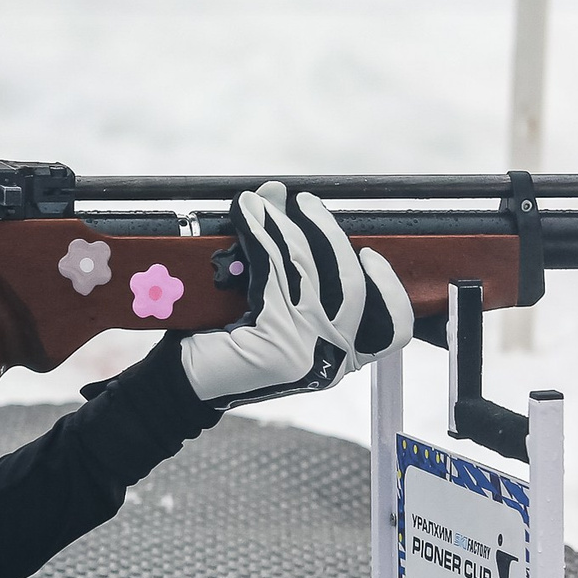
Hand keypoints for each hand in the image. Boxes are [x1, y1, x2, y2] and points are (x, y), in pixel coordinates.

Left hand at [179, 183, 412, 410]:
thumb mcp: (273, 306)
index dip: (388, 288)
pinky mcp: (276, 345)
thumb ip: (290, 264)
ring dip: (285, 226)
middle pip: (352, 287)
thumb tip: (280, 194)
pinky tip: (246, 214)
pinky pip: (273, 274)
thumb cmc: (229, 345)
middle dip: (328, 234)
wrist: (186, 383)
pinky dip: (259, 235)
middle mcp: (332, 361)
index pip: (391, 330)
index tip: (369, 253)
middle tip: (306, 202)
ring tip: (264, 201)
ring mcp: (307, 354)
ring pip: (308, 272)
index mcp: (343, 359)